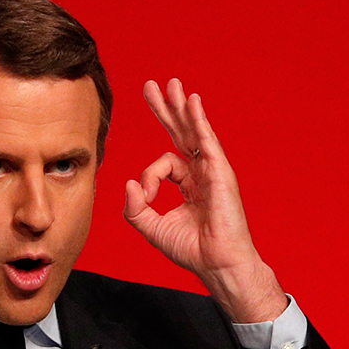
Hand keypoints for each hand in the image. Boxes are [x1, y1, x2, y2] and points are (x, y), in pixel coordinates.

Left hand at [123, 78, 287, 322]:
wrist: (218, 264)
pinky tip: (192, 101)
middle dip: (166, 109)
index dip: (149, 176)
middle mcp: (201, 173)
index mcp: (189, 184)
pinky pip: (206, 140)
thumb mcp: (153, 228)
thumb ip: (136, 207)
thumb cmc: (192, 250)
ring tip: (172, 84)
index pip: (164, 163)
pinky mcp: (220, 172)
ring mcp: (211, 170)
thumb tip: (128, 183)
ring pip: (193, 131)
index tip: (145, 194)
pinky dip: (199, 120)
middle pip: (180, 133)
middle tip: (152, 86)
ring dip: (181, 106)